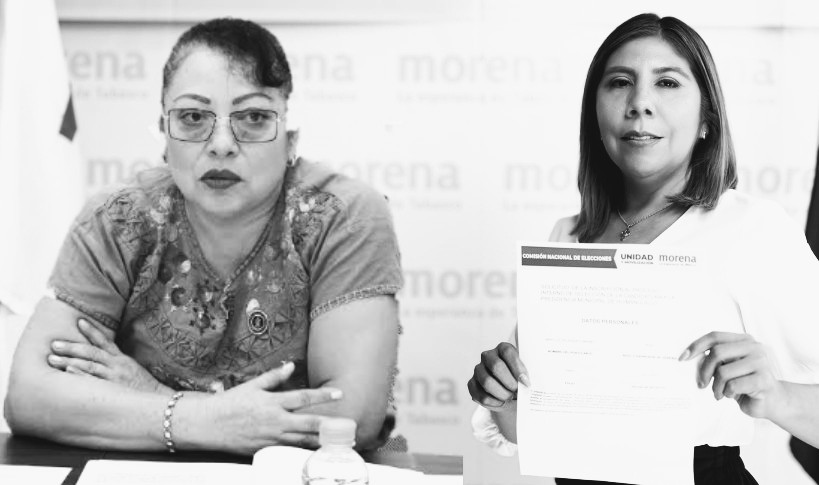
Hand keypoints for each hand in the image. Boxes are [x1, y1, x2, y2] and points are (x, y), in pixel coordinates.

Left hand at [47, 318, 169, 393]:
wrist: (158, 400)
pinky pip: (93, 381)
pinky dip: (80, 375)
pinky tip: (68, 371)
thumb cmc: (143, 387)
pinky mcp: (112, 389)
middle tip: (54, 344)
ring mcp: (114, 377)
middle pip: (92, 352)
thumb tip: (101, 359)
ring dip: (69, 360)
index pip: (105, 341)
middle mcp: (117, 365)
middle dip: (71, 347)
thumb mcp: (132, 370)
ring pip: (89, 365)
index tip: (79, 321)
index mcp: (122, 359)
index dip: (92, 331)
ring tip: (52, 358)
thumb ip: (117, 363)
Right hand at [202, 362, 343, 453]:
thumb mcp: (252, 386)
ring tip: (337, 440)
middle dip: (328, 424)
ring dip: (319, 440)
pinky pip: (288, 451)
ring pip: (301, 441)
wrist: (209, 425)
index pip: (303, 398)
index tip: (339, 393)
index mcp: (273, 403)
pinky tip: (314, 451)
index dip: (323, 395)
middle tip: (346, 424)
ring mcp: (271, 439)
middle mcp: (275, 421)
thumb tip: (291, 366)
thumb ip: (274, 377)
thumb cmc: (230, 403)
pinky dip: (302, 451)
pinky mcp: (265, 450)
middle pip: (308, 423)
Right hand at [468, 342, 529, 411]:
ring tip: (510, 397)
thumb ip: (526, 376)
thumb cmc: (519, 380)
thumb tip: (526, 383)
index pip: (507, 352)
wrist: (510, 394)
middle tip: (518, 391)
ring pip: (487, 382)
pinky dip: (494, 402)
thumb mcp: (526, 374)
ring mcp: (478, 370)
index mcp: (502, 349)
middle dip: (509, 382)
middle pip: (496, 366)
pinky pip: (481, 395)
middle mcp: (488, 356)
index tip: (526, 382)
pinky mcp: (472, 384)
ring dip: (502, 393)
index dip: (517, 367)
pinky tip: (501, 402)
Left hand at [680, 331, 784, 418]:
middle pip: (717, 352)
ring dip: (716, 387)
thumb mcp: (727, 366)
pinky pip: (733, 386)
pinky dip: (727, 393)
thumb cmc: (744, 382)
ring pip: (723, 371)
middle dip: (704, 371)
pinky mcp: (764, 380)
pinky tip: (732, 395)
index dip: (696, 346)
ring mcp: (761, 363)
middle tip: (702, 384)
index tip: (683, 358)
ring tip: (719, 393)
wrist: (771, 401)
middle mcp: (754, 347)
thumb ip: (715, 359)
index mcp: (744, 340)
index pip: (715, 336)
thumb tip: (689, 357)